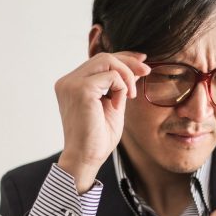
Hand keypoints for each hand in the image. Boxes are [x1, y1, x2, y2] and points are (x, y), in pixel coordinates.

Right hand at [54, 51, 150, 191]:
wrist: (86, 158)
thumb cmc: (97, 138)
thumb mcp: (113, 105)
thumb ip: (120, 86)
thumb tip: (136, 67)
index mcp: (72, 84)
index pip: (99, 61)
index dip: (122, 57)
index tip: (142, 61)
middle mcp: (68, 81)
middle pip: (103, 56)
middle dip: (129, 62)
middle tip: (147, 72)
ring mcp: (71, 84)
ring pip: (107, 60)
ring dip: (126, 75)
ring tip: (131, 95)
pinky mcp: (81, 90)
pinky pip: (111, 76)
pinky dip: (122, 88)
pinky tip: (119, 105)